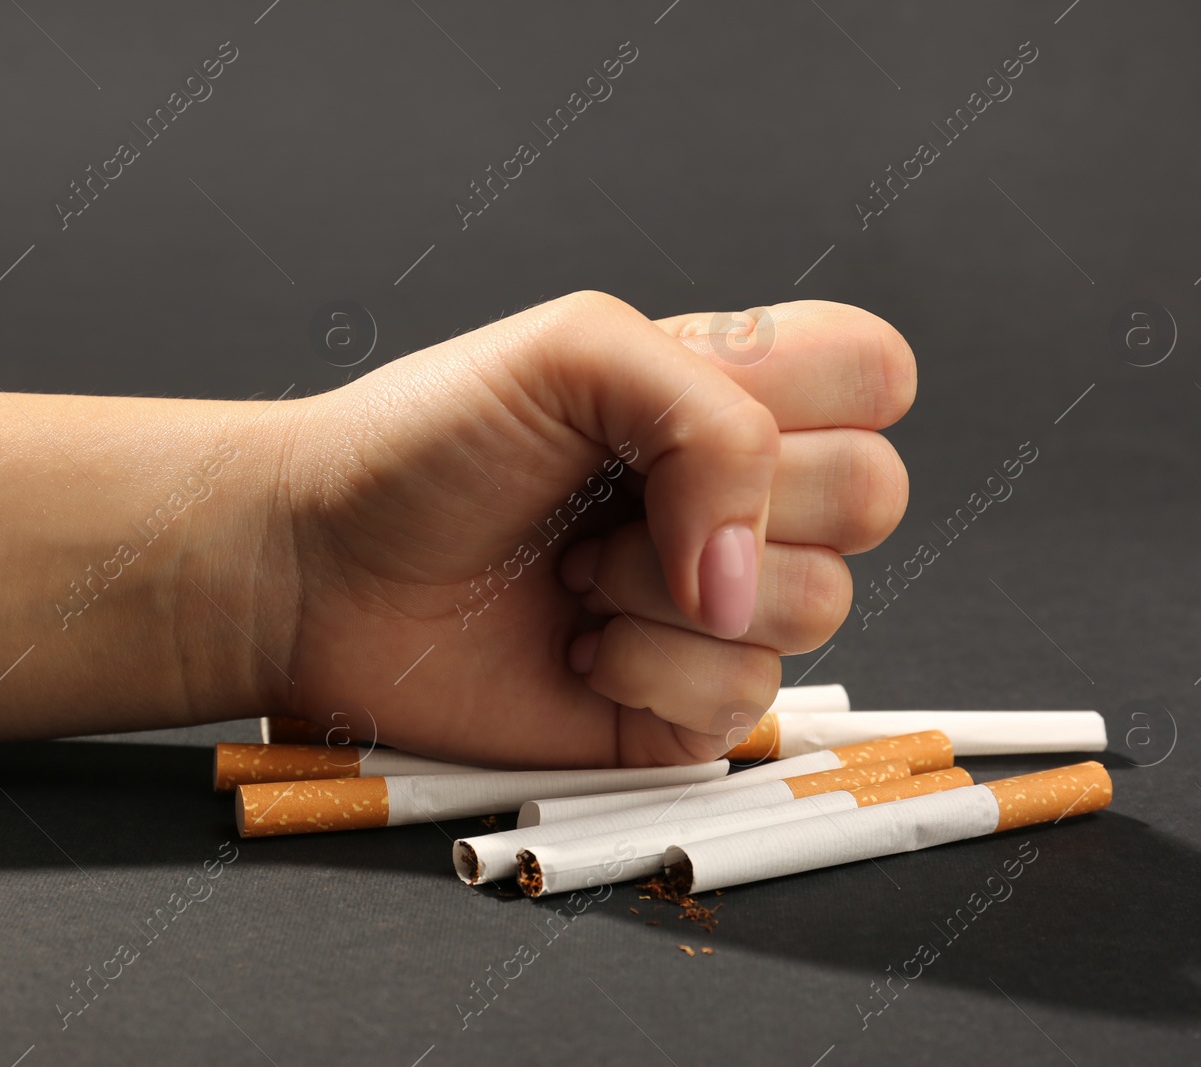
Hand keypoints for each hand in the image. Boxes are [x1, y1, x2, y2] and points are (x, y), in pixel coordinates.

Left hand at [249, 292, 914, 767]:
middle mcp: (739, 498)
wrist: (321, 567)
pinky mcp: (682, 704)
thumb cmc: (423, 445)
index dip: (815, 396)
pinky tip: (575, 644)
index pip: (878, 374)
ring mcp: (717, 606)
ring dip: (673, 590)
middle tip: (614, 496)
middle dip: (739, 498)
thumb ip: (714, 419)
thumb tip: (748, 569)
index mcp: (729, 394)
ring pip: (822, 606)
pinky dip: (651, 671)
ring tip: (574, 573)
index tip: (697, 404)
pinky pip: (747, 702)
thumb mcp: (575, 351)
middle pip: (875, 496)